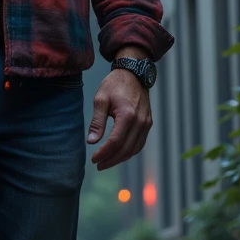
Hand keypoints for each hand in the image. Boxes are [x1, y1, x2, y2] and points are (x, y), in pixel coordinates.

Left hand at [87, 47, 152, 170]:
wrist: (134, 74)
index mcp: (128, 115)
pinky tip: (118, 154)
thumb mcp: (101, 100)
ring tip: (106, 162)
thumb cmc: (115, 85)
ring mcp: (146, 123)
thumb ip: (97, 122)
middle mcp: (140, 122)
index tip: (93, 159)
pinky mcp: (148, 123)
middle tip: (98, 165)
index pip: (115, 142)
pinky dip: (129, 152)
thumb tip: (91, 141)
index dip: (104, 153)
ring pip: (134, 149)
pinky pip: (140, 143)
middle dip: (111, 160)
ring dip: (120, 158)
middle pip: (126, 149)